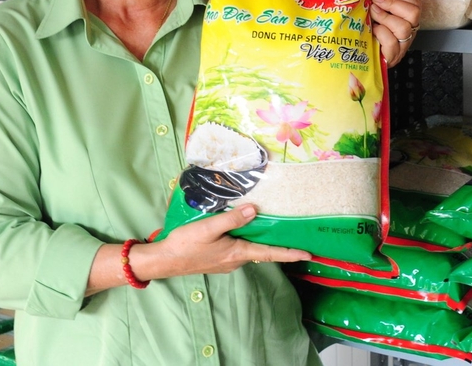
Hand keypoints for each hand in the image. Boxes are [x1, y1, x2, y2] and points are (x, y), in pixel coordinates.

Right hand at [133, 205, 309, 279]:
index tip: (307, 255)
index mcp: (237, 253)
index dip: (289, 253)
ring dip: (261, 241)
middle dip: (278, 245)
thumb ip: (232, 219)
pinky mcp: (218, 258)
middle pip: (261, 251)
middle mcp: (235, 260)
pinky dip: (246, 239)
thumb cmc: (185, 245)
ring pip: (249, 249)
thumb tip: (254, 210)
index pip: (269, 253)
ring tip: (273, 227)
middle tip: (295, 235)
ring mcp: (226, 261)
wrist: (164, 261)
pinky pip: (238, 248)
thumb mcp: (209, 228)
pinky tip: (243, 228)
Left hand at [370, 0, 420, 66]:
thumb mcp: (376, 16)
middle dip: (393, 3)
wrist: (362, 59)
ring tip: (372, 13)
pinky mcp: (393, 57)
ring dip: (385, 16)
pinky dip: (380, 32)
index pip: (415, 5)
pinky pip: (391, 42)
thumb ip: (379, 4)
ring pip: (403, 28)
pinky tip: (372, 30)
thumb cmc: (369, 35)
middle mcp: (409, 33)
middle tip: (376, 0)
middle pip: (414, 13)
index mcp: (407, 21)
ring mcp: (402, 46)